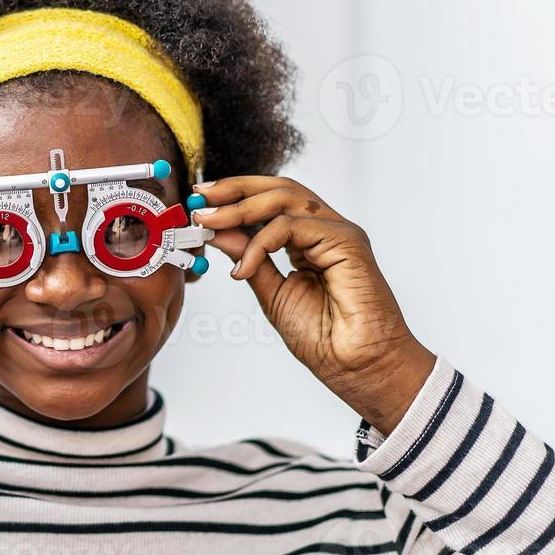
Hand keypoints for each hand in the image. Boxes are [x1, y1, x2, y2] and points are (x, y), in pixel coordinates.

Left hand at [191, 176, 435, 434]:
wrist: (355, 364)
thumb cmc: (323, 337)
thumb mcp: (271, 292)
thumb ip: (248, 259)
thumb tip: (218, 232)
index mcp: (308, 241)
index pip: (271, 202)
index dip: (235, 196)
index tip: (200, 202)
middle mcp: (325, 230)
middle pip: (279, 189)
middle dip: (235, 189)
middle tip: (199, 199)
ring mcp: (338, 233)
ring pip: (286, 198)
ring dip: (240, 207)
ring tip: (208, 223)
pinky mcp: (347, 241)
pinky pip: (293, 226)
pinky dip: (260, 243)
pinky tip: (243, 267)